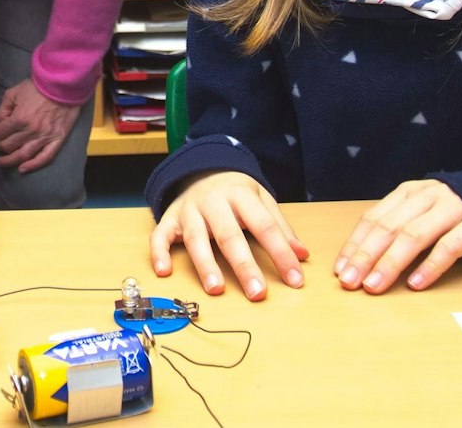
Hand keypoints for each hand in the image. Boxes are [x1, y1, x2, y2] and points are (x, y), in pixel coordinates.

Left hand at [0, 79, 82, 172]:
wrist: (63, 85)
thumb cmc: (39, 87)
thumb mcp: (14, 92)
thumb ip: (3, 108)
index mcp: (20, 118)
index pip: (0, 133)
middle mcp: (31, 131)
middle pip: (8, 146)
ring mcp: (45, 137)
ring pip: (23, 155)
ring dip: (10, 161)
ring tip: (2, 163)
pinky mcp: (57, 139)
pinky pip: (45, 157)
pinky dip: (33, 165)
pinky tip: (23, 168)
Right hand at [149, 171, 307, 300]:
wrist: (201, 168)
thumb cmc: (236, 192)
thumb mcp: (262, 200)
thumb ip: (281, 228)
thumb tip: (302, 255)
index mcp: (241, 195)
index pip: (264, 226)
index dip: (281, 253)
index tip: (295, 279)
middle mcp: (214, 202)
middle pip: (230, 235)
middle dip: (244, 266)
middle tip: (257, 293)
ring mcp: (189, 210)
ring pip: (195, 239)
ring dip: (205, 265)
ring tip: (216, 289)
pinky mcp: (170, 218)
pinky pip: (160, 236)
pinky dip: (159, 253)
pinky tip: (164, 271)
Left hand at [334, 179, 461, 292]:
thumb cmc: (452, 212)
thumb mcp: (421, 211)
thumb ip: (396, 228)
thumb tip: (359, 262)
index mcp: (408, 193)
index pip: (373, 218)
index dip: (355, 244)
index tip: (340, 270)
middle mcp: (426, 197)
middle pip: (389, 227)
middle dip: (366, 256)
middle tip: (350, 282)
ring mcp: (452, 210)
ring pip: (414, 235)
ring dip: (390, 263)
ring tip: (374, 286)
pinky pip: (449, 247)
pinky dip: (430, 266)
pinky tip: (415, 284)